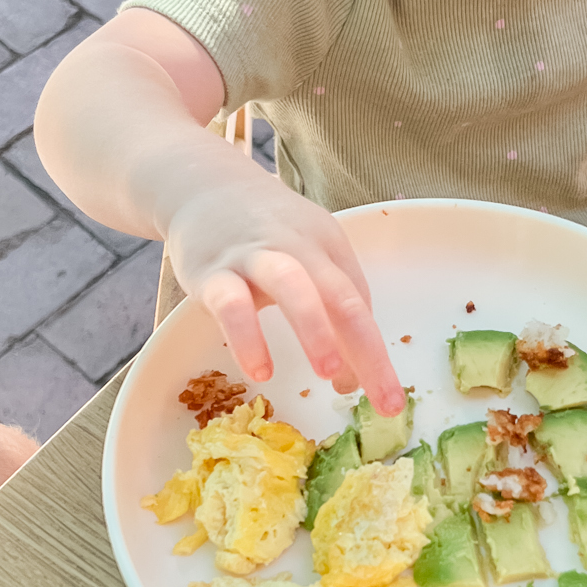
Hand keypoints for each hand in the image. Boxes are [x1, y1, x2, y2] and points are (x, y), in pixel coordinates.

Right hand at [164, 160, 404, 416]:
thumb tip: (349, 377)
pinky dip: (247, 338)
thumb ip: (329, 313)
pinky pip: (232, 304)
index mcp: (328, 246)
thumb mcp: (305, 257)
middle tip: (385, 401)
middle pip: (342, 298)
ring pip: (292, 287)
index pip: (358, 303)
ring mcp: (255, 256)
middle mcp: (299, 247)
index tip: (384, 399)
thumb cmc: (263, 235)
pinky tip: (259, 370)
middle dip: (367, 352)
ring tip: (328, 374)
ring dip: (315, 330)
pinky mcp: (212, 270)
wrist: (201, 184)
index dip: (374, 353)